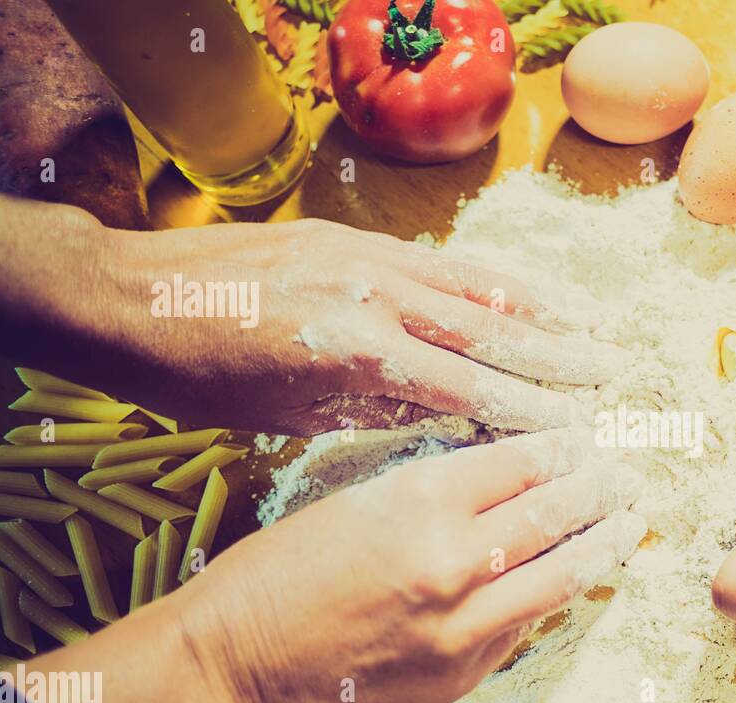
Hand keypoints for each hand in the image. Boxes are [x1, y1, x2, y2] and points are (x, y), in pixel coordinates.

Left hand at [94, 216, 625, 433]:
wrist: (126, 295)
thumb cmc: (198, 376)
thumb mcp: (286, 413)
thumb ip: (373, 408)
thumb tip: (445, 416)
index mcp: (356, 352)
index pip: (464, 388)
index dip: (524, 412)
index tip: (574, 431)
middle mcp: (374, 296)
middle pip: (486, 330)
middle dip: (553, 355)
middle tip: (609, 372)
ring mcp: (366, 258)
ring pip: (472, 284)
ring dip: (537, 308)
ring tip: (589, 326)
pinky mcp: (353, 238)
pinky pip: (438, 260)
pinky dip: (488, 278)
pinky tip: (519, 291)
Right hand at [183, 427, 644, 702]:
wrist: (229, 667)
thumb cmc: (274, 573)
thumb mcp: (355, 500)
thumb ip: (435, 493)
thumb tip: (506, 480)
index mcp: (418, 501)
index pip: (520, 461)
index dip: (559, 447)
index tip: (581, 438)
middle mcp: (453, 562)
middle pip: (553, 512)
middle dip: (596, 487)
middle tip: (623, 473)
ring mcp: (463, 627)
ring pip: (561, 575)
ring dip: (603, 544)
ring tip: (630, 522)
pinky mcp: (462, 675)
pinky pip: (526, 625)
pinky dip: (556, 594)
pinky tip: (577, 575)